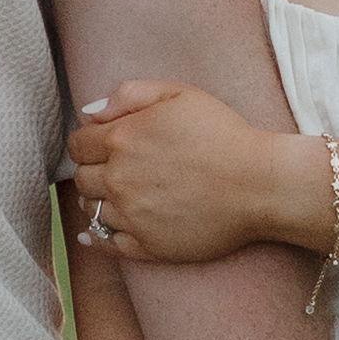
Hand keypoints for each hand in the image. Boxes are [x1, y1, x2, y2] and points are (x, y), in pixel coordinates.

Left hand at [68, 78, 300, 266]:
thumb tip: (89, 112)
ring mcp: (131, 216)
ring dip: (99, 201)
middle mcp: (119, 179)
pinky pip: (106, 244)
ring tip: (120, 195)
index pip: (78, 145)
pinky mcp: (147, 246)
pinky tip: (96, 233)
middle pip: (82, 178)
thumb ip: (129, 94)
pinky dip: (97, 238)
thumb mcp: (180, 94)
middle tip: (117, 168)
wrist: (261, 184)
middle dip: (94, 171)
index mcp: (122, 139)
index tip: (104, 145)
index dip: (88, 143)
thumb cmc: (224, 134)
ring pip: (91, 210)